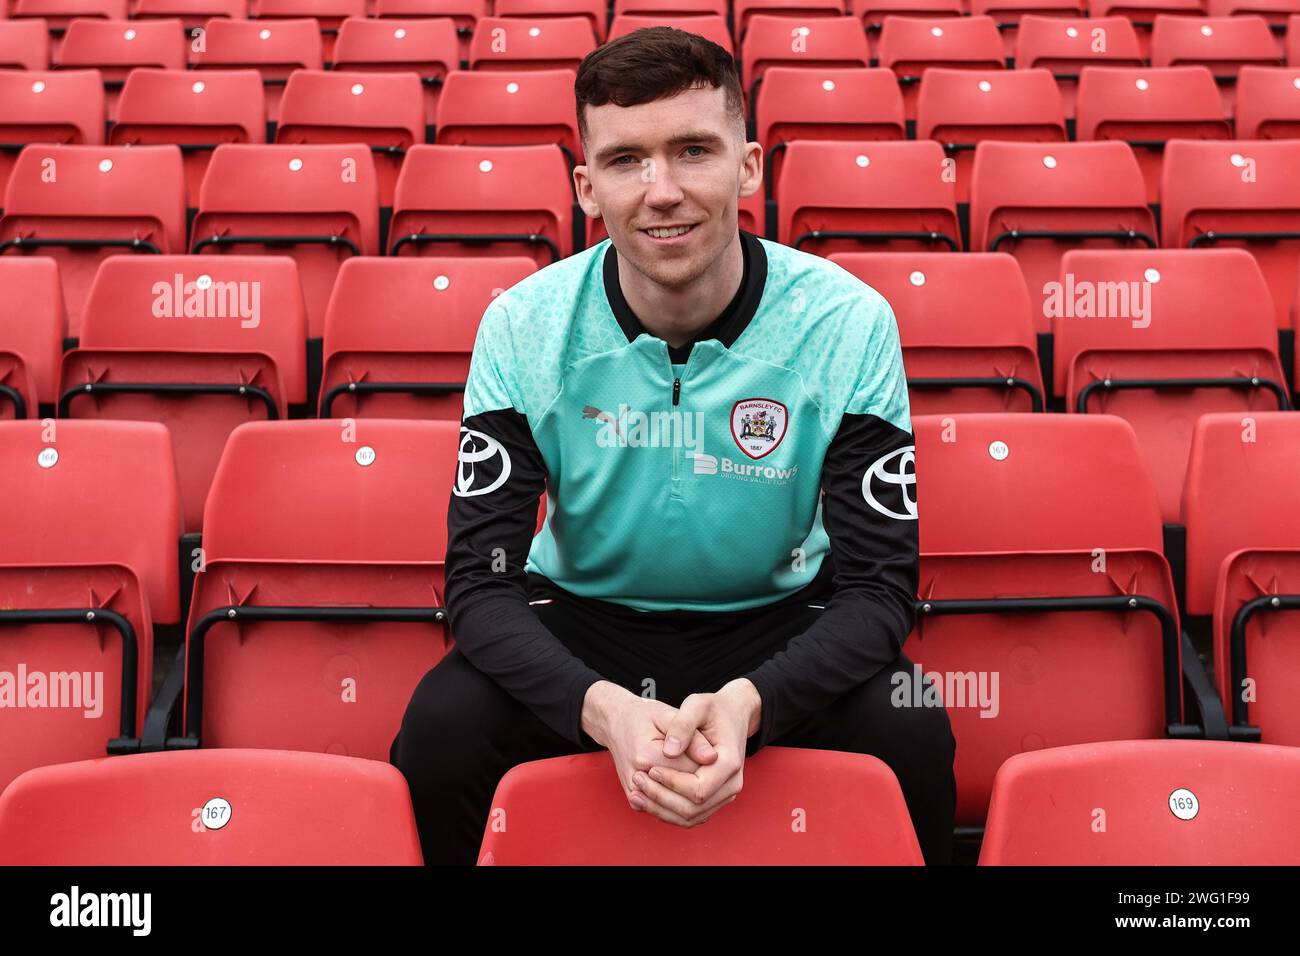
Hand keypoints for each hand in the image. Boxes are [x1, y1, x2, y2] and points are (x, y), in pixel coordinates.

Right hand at [581, 681, 718, 819]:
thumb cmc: (644, 716)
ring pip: (679, 812)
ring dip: (701, 803)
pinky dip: (687, 809)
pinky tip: (696, 790)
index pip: (692, 773)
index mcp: (647, 755)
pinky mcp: (636, 801)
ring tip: (709, 781)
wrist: (616, 723)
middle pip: (687, 796)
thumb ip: (691, 735)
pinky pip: (668, 815)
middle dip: (706, 784)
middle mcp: (638, 779)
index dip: (709, 766)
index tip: (714, 753)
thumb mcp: (669, 715)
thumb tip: (712, 758)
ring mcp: (635, 794)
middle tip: (713, 767)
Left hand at [628, 679, 761, 827]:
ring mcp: (724, 796)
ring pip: (690, 817)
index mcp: (729, 763)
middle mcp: (731, 785)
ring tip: (635, 792)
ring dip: (660, 809)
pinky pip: (690, 816)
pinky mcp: (714, 801)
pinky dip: (666, 811)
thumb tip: (670, 752)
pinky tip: (645, 798)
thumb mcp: (698, 706)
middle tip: (636, 780)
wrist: (731, 715)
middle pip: (693, 809)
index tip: (650, 770)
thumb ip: (683, 725)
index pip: (698, 789)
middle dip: (661, 798)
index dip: (671, 783)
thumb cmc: (713, 709)